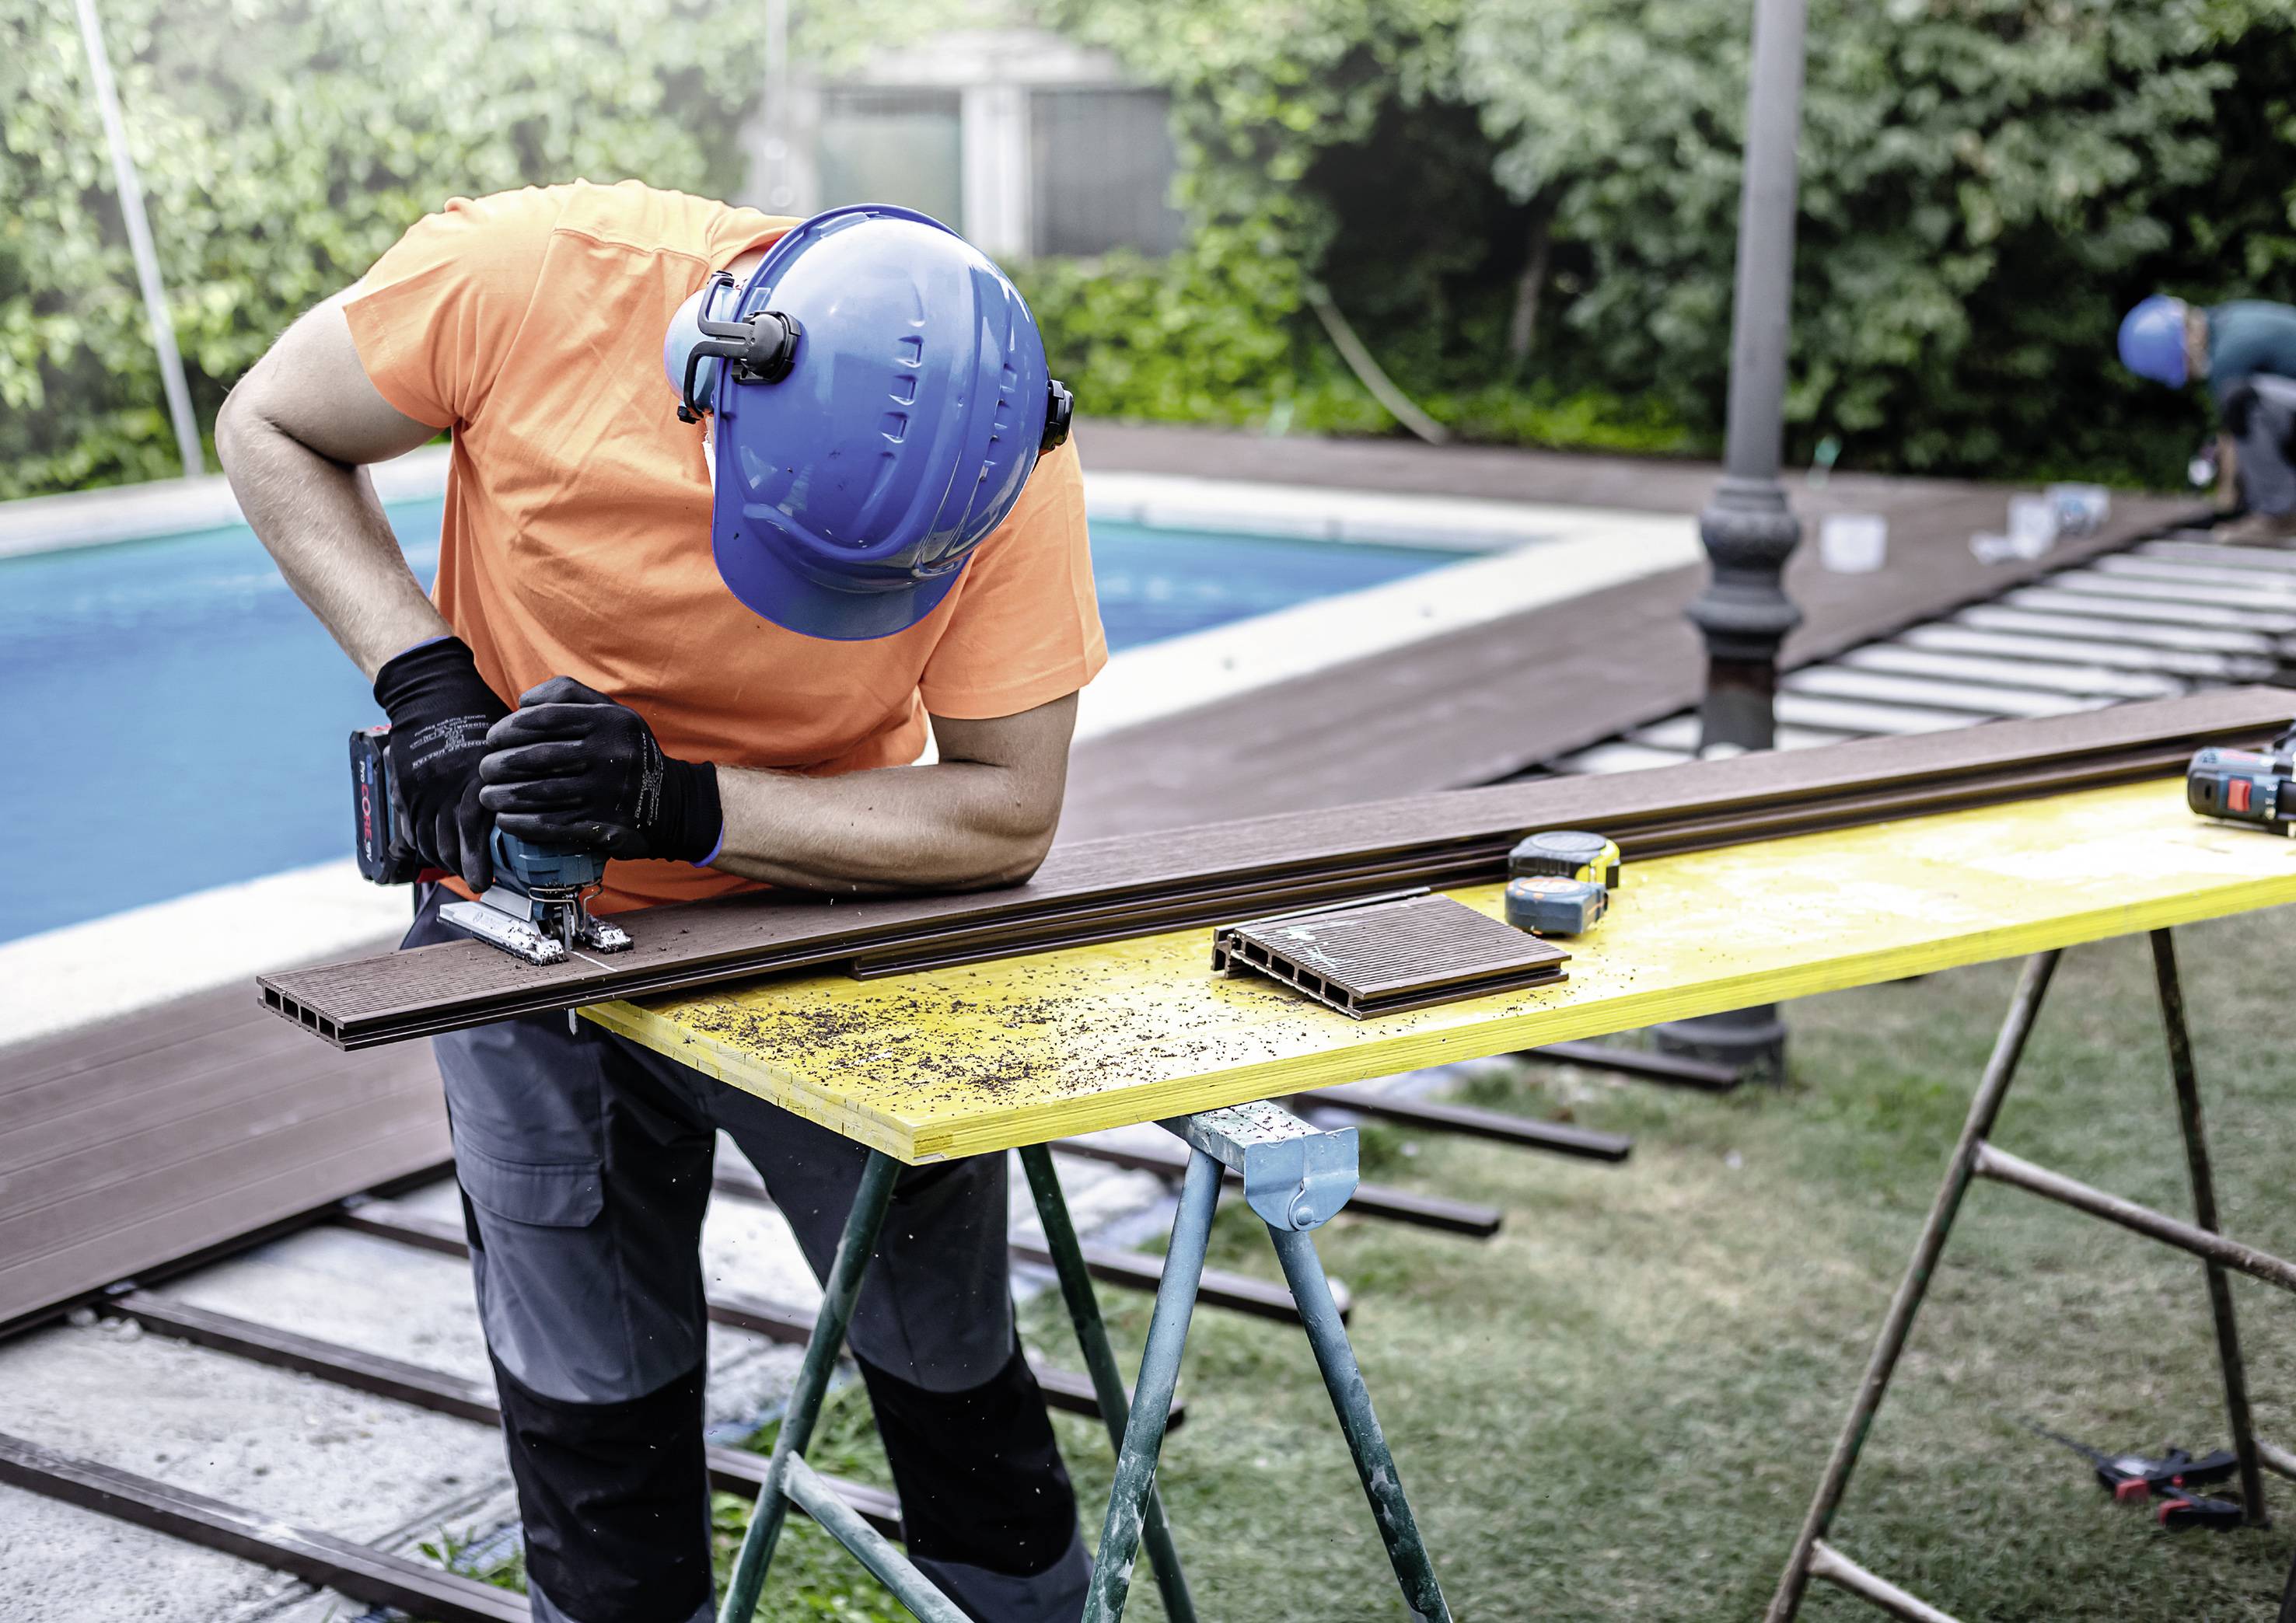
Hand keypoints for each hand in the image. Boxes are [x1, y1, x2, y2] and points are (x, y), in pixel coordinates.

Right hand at [373, 636, 508, 890]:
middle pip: (448, 844)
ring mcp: (420, 789)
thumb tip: (541, 806)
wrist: (429, 690)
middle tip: (478, 881)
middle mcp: (445, 786)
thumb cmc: (478, 715)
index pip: (474, 829)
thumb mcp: (508, 743)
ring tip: (459, 869)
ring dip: (443, 861)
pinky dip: (422, 845)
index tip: (487, 881)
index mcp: (475, 776)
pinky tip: (436, 851)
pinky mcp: (403, 788)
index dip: (478, 860)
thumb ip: (518, 776)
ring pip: (427, 842)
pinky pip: (409, 829)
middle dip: (463, 869)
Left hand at [478, 677, 722, 862]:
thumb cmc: (626, 751)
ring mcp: (607, 793)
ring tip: (488, 796)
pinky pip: (553, 825)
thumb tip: (522, 701)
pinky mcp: (604, 824)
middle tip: (484, 770)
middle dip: (500, 765)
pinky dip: (522, 824)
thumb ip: (567, 694)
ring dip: (504, 797)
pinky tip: (506, 820)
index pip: (545, 719)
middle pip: (537, 758)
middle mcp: (611, 755)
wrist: (671, 802)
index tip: (493, 739)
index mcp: (609, 722)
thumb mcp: (610, 711)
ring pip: (540, 794)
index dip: (510, 728)